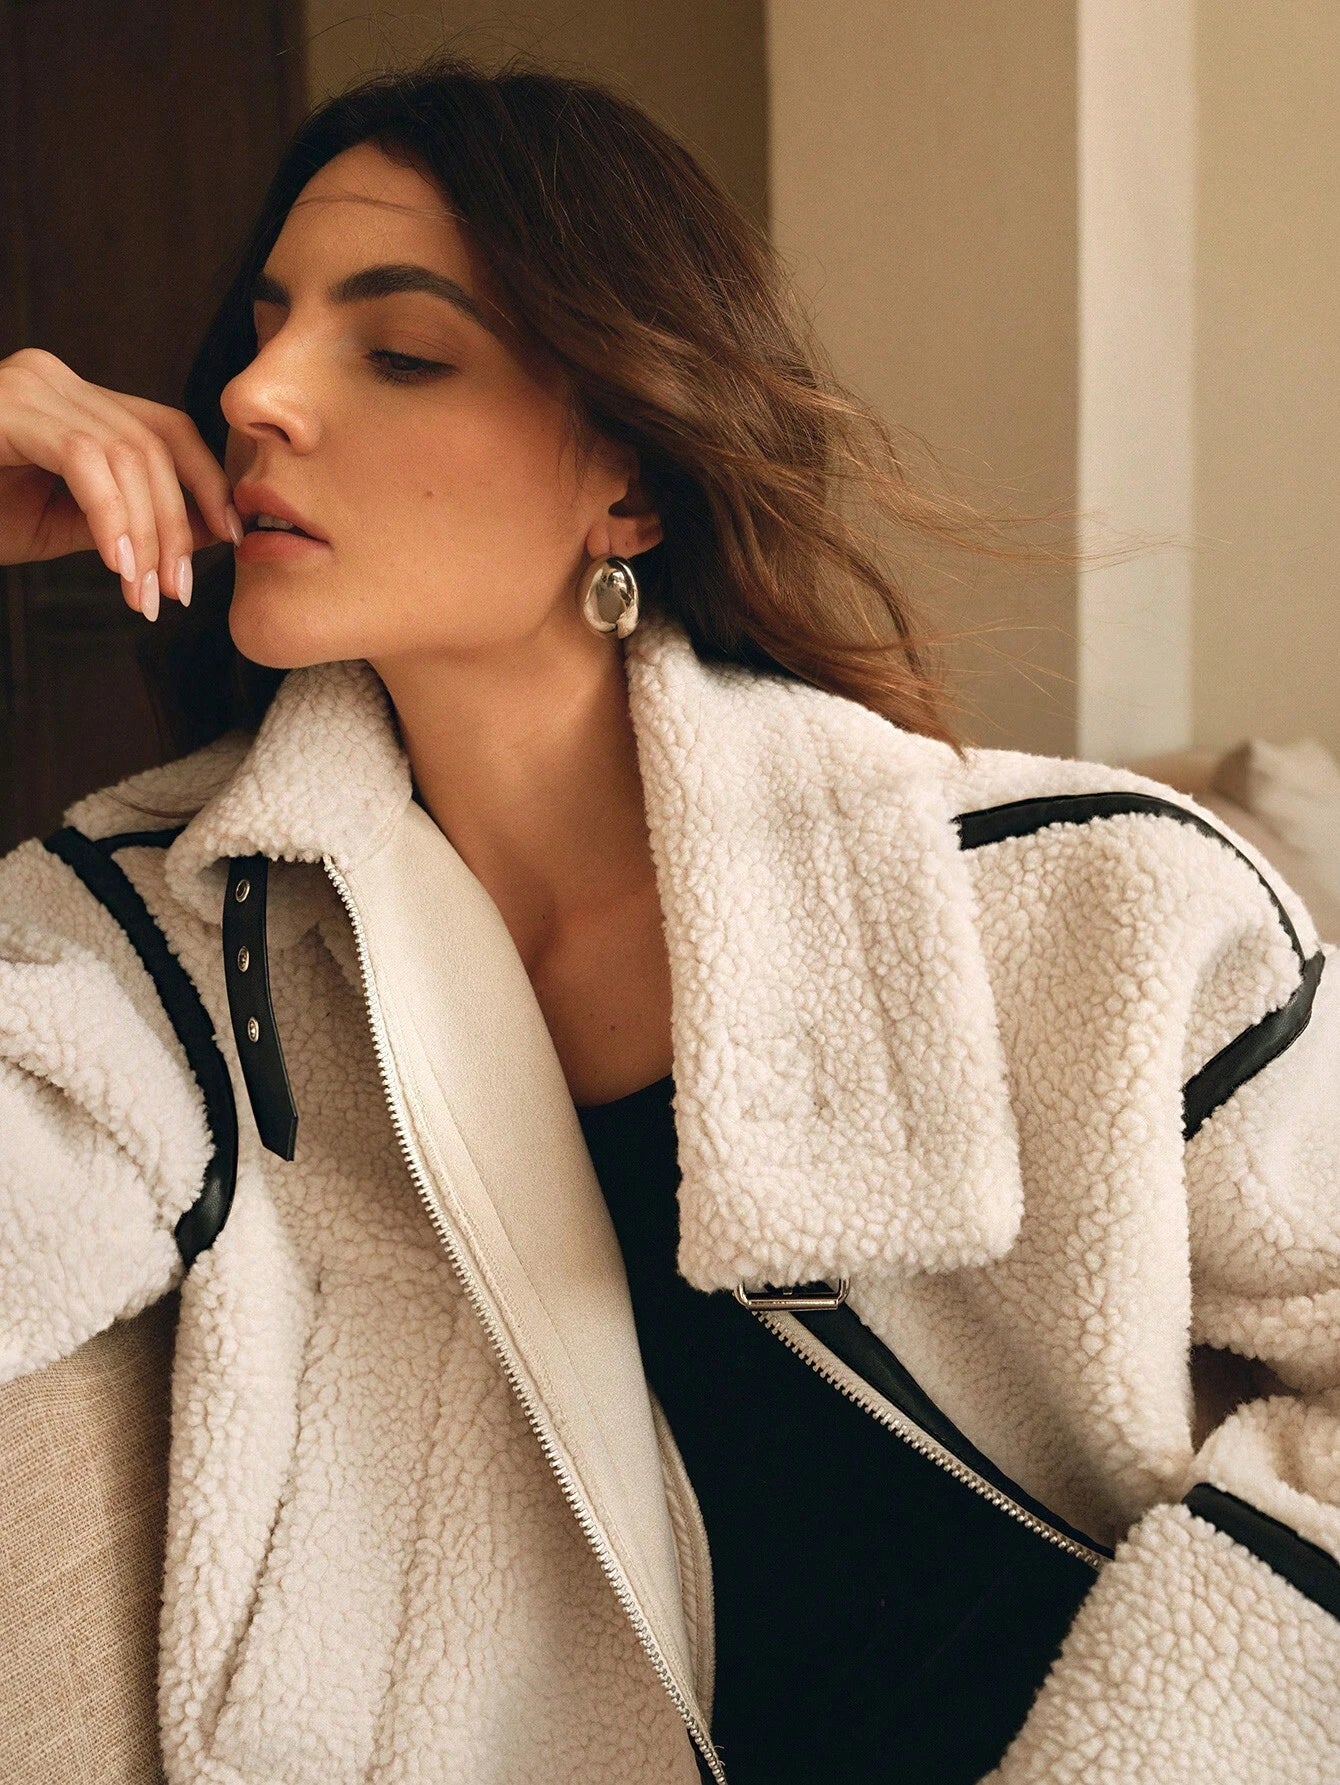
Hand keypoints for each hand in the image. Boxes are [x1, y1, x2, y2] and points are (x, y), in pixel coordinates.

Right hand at [0, 346, 242, 619]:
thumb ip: (131, 519)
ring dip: (147, 535)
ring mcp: (27, 384)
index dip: (208, 484)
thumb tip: (213, 530)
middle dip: (178, 526)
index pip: (166, 429)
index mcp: (70, 401)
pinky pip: (84, 460)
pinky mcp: (6, 407)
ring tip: (144, 596)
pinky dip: (111, 517)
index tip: (232, 541)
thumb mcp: (64, 525)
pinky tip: (116, 566)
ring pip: (127, 455)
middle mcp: (52, 379)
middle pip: (153, 445)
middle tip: (177, 594)